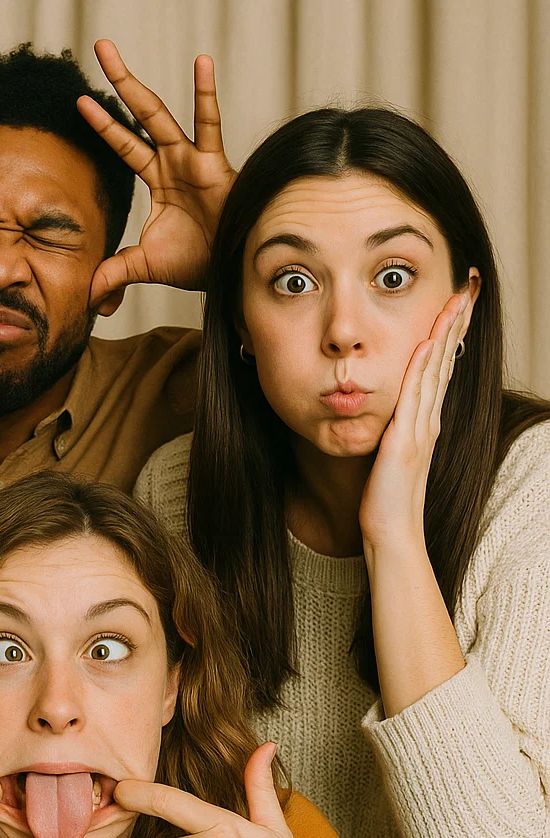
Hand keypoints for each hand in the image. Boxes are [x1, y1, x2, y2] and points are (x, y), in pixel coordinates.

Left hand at [77, 39, 235, 309]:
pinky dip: (206, 95)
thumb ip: (114, 272)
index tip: (79, 100)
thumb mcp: (145, 266)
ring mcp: (192, 160)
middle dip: (118, 82)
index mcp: (158, 179)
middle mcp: (173, 162)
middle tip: (99, 46)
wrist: (229, 272)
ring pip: (160, 115)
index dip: (103, 124)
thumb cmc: (196, 263)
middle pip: (138, 115)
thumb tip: (88, 297)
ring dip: (137, 85)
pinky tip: (202, 63)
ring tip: (119, 55)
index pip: (124, 145)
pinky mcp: (214, 166)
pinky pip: (210, 126)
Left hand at [359, 291, 471, 547]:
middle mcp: (428, 421)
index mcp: (425, 422)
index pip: (440, 369)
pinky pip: (413, 400)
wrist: (391, 532)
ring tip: (456, 302)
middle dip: (456, 323)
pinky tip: (425, 346)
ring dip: (444, 335)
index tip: (457, 304)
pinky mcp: (404, 443)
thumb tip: (392, 412)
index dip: (449, 335)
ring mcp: (419, 431)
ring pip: (434, 373)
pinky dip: (420, 371)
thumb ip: (395, 431)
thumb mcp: (391, 456)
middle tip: (468, 288)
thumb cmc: (386, 499)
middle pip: (445, 362)